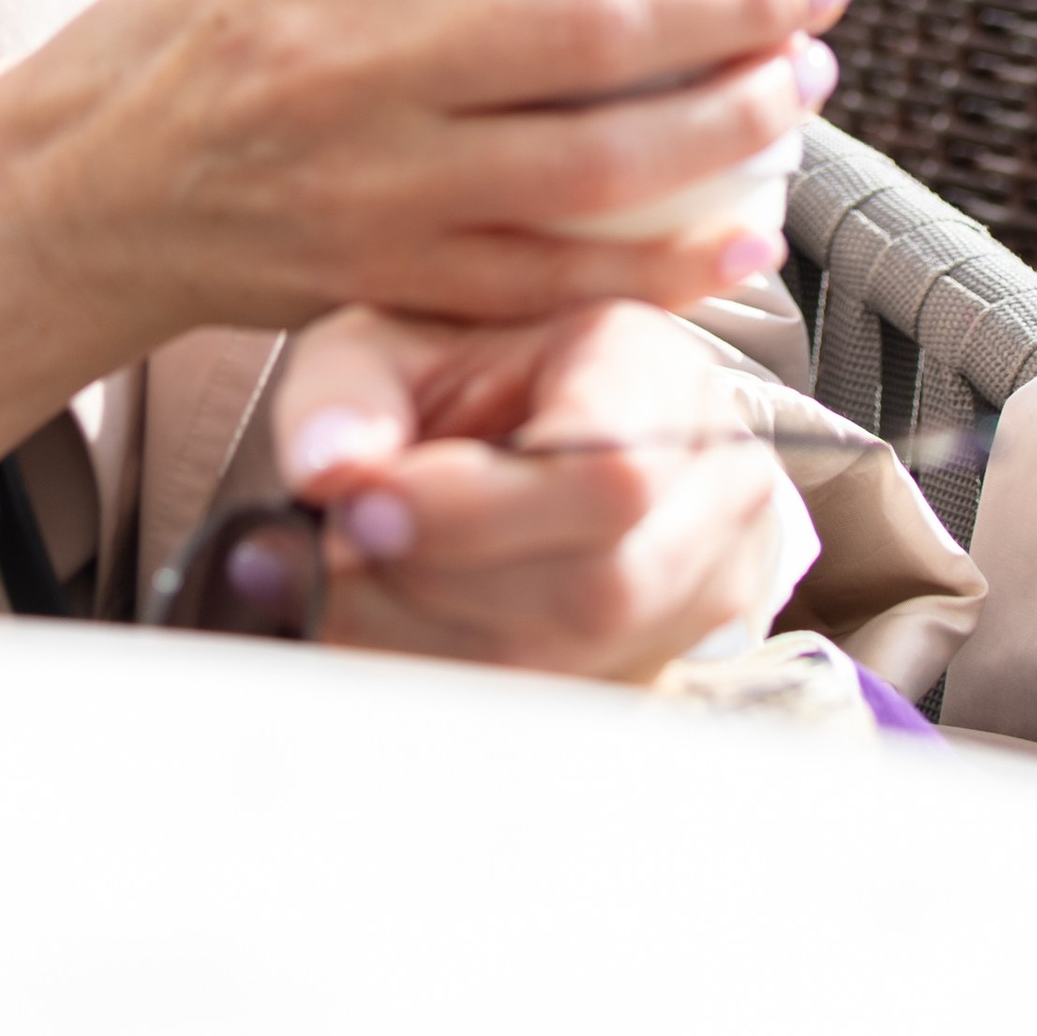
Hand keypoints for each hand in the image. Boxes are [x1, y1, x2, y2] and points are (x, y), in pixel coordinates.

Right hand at [0, 0, 853, 531]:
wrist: (66, 194)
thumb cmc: (186, 40)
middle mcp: (362, 52)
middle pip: (599, 20)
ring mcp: (382, 176)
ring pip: (608, 156)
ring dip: (736, 118)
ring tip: (800, 79)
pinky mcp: (391, 274)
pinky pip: (564, 275)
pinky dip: (673, 261)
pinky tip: (746, 233)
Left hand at [275, 299, 800, 678]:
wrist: (520, 421)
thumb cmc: (453, 371)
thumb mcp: (388, 342)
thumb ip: (347, 394)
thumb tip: (328, 471)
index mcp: (648, 366)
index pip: (607, 464)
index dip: (480, 509)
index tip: (362, 509)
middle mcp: (708, 480)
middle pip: (597, 580)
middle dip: (442, 580)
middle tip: (329, 553)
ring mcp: (700, 581)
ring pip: (576, 654)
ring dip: (433, 637)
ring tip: (339, 587)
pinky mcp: (660, 655)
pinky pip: (555, 693)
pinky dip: (446, 668)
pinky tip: (379, 626)